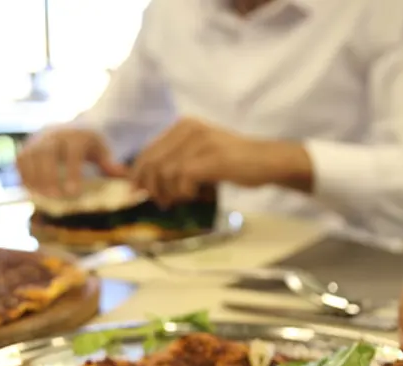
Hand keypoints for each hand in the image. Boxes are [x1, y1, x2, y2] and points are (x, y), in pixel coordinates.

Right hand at [17, 128, 127, 197]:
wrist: (70, 127)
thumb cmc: (88, 145)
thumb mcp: (102, 150)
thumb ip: (110, 164)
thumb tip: (125, 178)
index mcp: (76, 135)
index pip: (73, 153)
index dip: (72, 173)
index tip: (72, 193)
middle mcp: (54, 134)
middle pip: (48, 153)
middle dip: (49, 176)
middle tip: (54, 197)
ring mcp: (38, 139)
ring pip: (31, 156)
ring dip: (34, 177)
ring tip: (40, 197)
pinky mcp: (27, 146)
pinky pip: (20, 160)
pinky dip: (23, 175)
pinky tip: (29, 191)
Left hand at [130, 118, 311, 206]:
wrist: (266, 161)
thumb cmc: (231, 163)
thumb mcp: (197, 157)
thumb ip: (170, 164)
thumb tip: (138, 184)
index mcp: (182, 126)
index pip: (148, 152)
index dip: (138, 175)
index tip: (136, 193)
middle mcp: (189, 128)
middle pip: (152, 163)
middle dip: (152, 187)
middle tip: (162, 202)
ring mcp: (201, 141)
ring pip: (165, 173)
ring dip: (170, 192)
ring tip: (181, 199)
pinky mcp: (211, 157)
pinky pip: (183, 178)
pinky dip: (184, 192)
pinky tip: (195, 195)